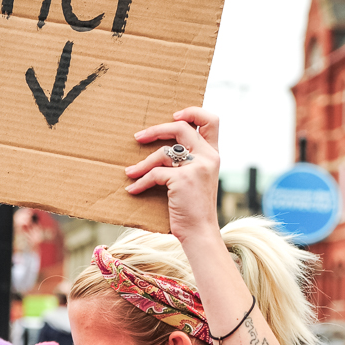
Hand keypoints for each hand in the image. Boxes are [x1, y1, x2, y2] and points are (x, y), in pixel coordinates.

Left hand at [126, 108, 221, 243]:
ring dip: (142, 163)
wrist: (200, 232)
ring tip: (130, 172)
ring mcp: (196, 166)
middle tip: (138, 136)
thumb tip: (164, 150)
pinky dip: (141, 182)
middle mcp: (208, 156)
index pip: (211, 120)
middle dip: (156, 129)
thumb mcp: (200, 179)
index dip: (192, 112)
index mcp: (213, 154)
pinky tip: (133, 189)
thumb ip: (191, 161)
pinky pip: (155, 173)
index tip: (174, 115)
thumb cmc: (195, 208)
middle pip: (180, 127)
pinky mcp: (182, 179)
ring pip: (163, 152)